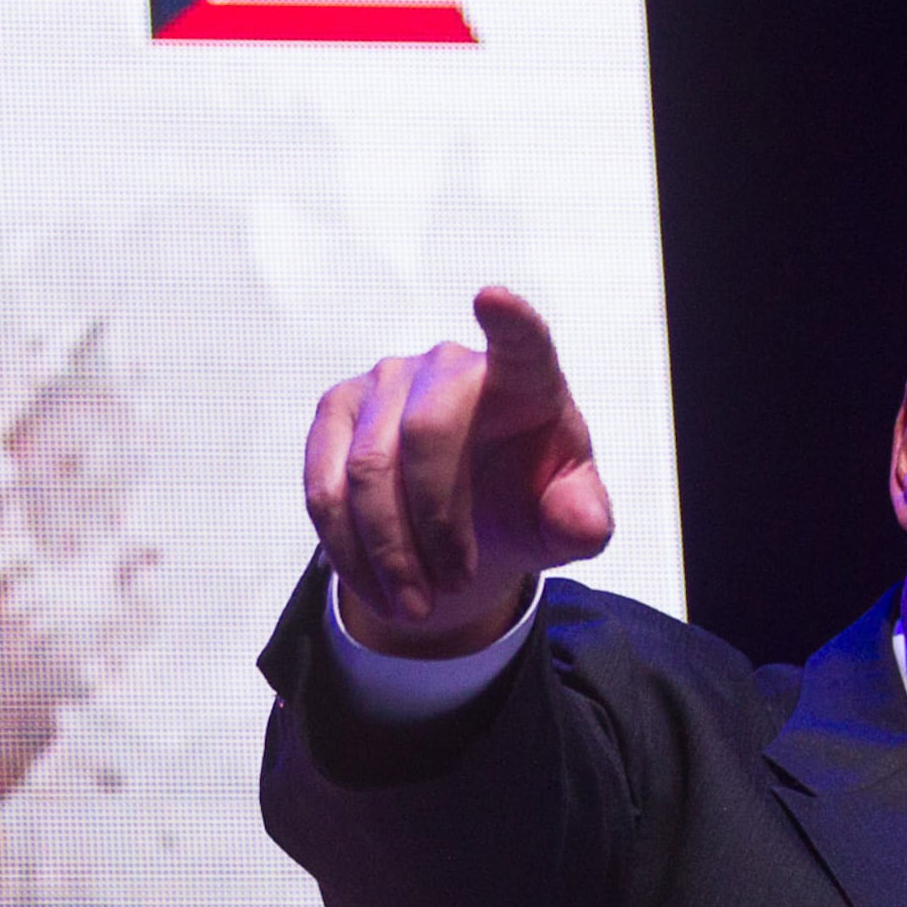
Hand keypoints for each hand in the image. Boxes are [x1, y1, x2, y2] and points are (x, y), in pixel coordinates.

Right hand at [304, 287, 615, 655]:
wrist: (466, 526)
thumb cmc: (528, 505)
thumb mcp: (565, 524)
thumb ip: (582, 521)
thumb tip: (580, 524)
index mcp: (524, 378)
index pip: (522, 341)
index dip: (509, 321)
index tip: (493, 298)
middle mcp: (449, 364)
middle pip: (424, 437)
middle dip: (433, 528)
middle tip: (454, 590)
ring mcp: (386, 381)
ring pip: (365, 471)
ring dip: (388, 554)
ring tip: (417, 607)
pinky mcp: (336, 411)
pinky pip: (323, 486)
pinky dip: (349, 551)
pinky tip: (377, 588)